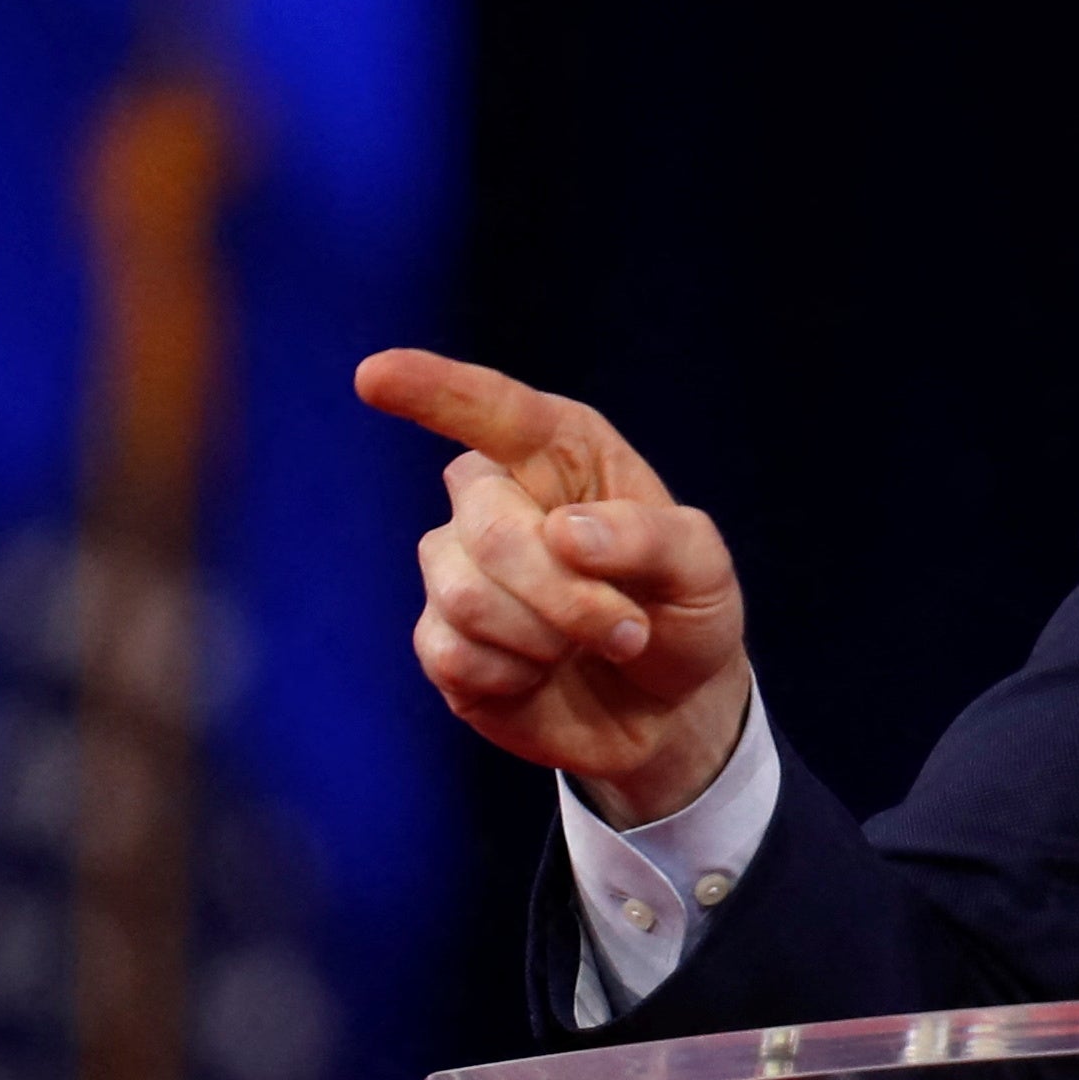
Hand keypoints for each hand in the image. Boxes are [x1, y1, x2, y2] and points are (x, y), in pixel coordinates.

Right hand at [354, 349, 754, 822]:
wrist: (666, 704)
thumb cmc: (682, 612)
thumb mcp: (705, 570)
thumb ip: (651, 538)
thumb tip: (565, 532)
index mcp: (560, 451)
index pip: (492, 409)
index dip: (434, 390)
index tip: (374, 375)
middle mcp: (494, 495)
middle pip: (489, 525)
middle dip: (566, 592)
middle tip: (627, 630)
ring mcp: (457, 566)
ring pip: (465, 594)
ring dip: (548, 637)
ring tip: (590, 645)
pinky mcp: (440, 638)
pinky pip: (453, 653)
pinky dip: (517, 676)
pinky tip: (542, 673)